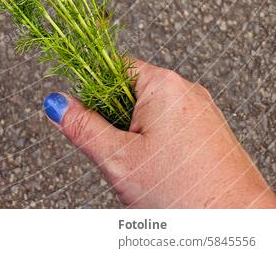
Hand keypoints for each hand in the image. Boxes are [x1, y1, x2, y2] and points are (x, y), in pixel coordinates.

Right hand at [43, 59, 275, 207]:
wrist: (239, 228)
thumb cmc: (186, 196)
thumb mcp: (119, 161)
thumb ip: (83, 127)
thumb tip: (56, 103)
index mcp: (163, 84)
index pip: (112, 66)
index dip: (93, 91)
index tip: (84, 113)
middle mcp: (186, 90)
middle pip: (130, 93)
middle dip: (117, 124)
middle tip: (117, 156)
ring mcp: (203, 112)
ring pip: (152, 116)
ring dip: (137, 140)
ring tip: (144, 173)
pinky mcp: (212, 135)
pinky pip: (173, 130)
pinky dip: (160, 149)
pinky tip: (162, 177)